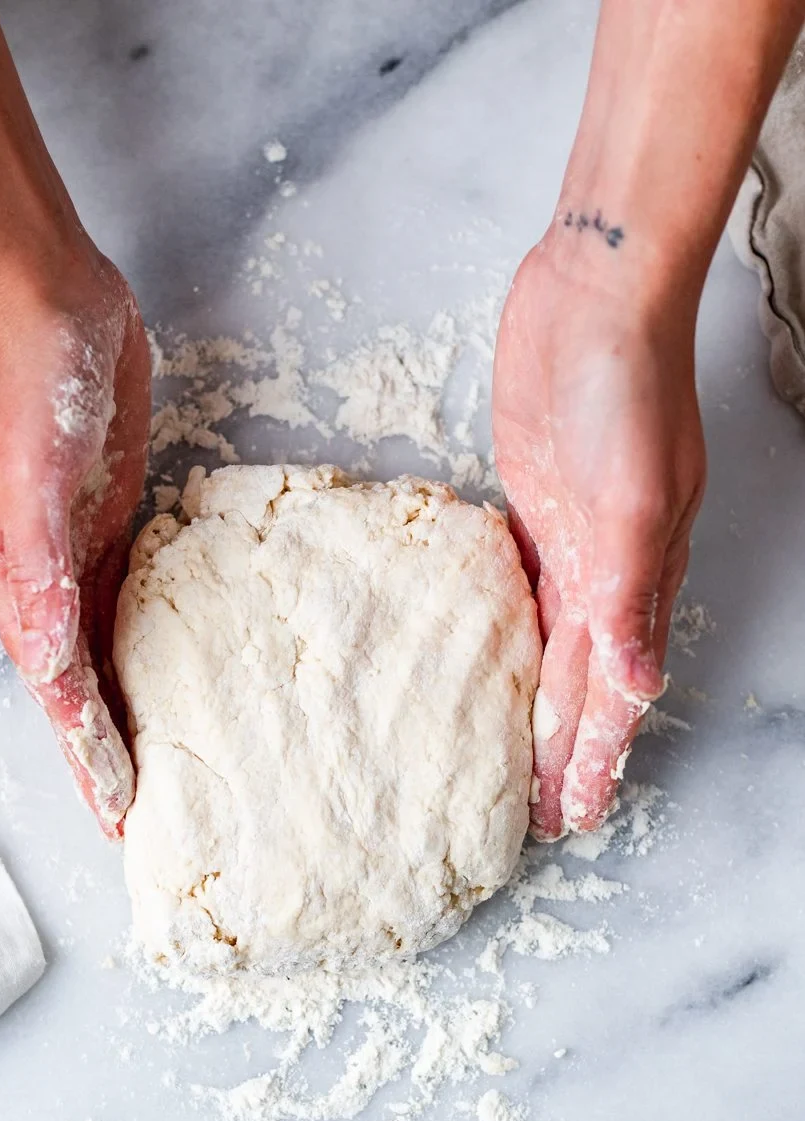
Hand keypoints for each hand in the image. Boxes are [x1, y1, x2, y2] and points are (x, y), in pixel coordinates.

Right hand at [0, 246, 150, 837]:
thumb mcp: (30, 474)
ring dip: (121, 710)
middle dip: (100, 751)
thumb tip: (47, 654)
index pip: (52, 685)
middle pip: (73, 684)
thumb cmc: (33, 379)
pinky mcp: (111, 524)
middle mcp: (40, 576)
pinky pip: (127, 606)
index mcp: (11, 574)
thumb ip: (38, 567)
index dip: (83, 749)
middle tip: (136, 814)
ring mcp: (76, 551)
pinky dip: (140, 650)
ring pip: (101, 653)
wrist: (58, 304)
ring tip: (150, 768)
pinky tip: (165, 675)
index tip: (114, 808)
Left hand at [493, 238, 705, 837]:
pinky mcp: (528, 505)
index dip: (592, 757)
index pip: (609, 695)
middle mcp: (603, 572)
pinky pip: (519, 589)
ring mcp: (566, 539)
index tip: (573, 814)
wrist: (596, 296)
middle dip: (564, 752)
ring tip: (518, 754)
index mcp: (632, 582)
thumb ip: (632, 596)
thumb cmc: (626, 390)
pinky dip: (511, 632)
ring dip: (538, 703)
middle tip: (541, 812)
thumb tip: (637, 686)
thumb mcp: (638, 500)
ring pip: (551, 645)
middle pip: (580, 685)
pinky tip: (491, 656)